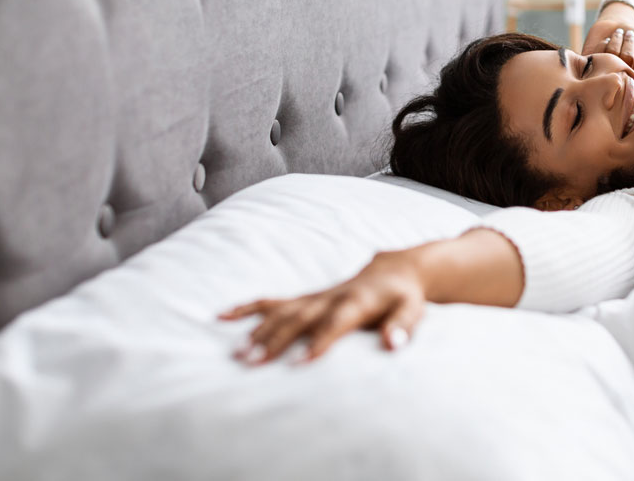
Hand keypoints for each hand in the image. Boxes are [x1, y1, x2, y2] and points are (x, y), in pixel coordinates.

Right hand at [219, 250, 426, 364]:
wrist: (394, 271)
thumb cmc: (404, 299)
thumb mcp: (413, 311)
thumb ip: (403, 327)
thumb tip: (394, 345)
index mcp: (357, 301)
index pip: (335, 322)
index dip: (319, 340)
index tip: (299, 363)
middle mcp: (331, 297)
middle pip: (299, 318)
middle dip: (276, 339)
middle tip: (252, 362)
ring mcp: (314, 296)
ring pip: (281, 311)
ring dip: (258, 330)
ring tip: (237, 354)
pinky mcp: (305, 297)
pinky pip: (272, 300)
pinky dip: (247, 307)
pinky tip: (220, 316)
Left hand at [582, 8, 633, 86]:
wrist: (616, 29)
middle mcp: (618, 84)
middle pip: (627, 60)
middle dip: (629, 42)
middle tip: (629, 33)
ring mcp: (602, 77)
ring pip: (612, 54)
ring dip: (617, 39)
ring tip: (619, 33)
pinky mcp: (588, 68)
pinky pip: (597, 53)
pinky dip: (604, 43)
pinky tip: (606, 40)